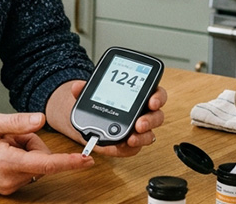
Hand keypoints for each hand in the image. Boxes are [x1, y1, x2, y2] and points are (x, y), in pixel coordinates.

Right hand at [0, 112, 93, 194]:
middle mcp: (9, 179)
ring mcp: (8, 186)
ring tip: (0, 143)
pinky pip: (24, 169)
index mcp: (6, 162)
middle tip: (8, 135)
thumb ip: (18, 122)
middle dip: (29, 142)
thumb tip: (41, 120)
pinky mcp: (6, 187)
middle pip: (39, 158)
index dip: (68, 162)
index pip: (45, 163)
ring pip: (32, 163)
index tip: (86, 160)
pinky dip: (17, 157)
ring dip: (22, 149)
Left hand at [45, 80, 167, 157]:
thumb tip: (77, 87)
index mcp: (139, 96)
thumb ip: (86, 89)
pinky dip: (129, 148)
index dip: (158, 98)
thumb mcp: (92, 93)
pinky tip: (123, 145)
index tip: (152, 101)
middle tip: (140, 123)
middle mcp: (143, 113)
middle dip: (150, 120)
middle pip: (157, 116)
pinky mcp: (130, 145)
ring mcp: (138, 131)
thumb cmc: (99, 104)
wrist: (89, 121)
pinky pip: (134, 149)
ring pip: (149, 135)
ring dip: (143, 137)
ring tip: (132, 138)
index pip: (157, 94)